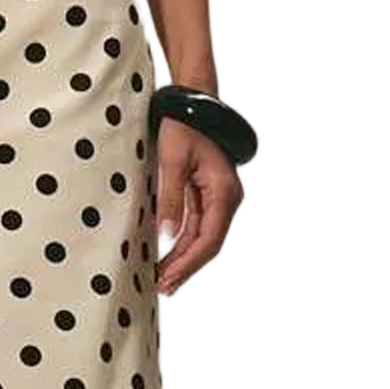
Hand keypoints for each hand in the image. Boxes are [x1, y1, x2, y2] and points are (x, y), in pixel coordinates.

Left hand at [154, 117, 242, 294]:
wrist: (192, 99)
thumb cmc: (183, 125)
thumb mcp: (171, 160)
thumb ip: (171, 199)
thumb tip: (167, 235)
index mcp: (223, 191)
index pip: (208, 239)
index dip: (187, 264)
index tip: (168, 280)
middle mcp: (227, 197)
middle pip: (208, 244)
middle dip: (185, 268)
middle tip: (162, 289)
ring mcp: (219, 197)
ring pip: (202, 238)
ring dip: (183, 259)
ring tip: (163, 281)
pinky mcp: (208, 194)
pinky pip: (197, 226)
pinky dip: (183, 244)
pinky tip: (169, 257)